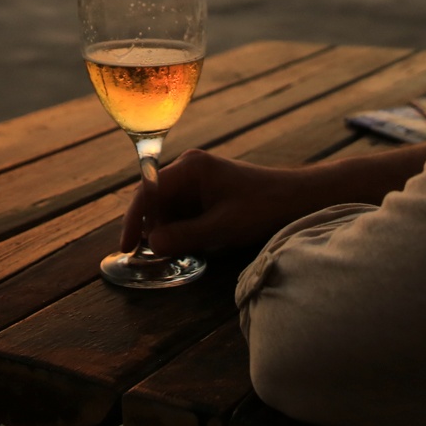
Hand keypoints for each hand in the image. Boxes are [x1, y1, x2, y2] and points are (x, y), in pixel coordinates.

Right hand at [121, 149, 312, 256]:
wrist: (298, 199)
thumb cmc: (263, 207)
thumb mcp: (222, 227)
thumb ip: (184, 236)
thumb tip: (151, 245)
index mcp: (189, 168)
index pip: (148, 192)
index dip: (133, 220)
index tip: (127, 247)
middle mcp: (189, 169)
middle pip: (156, 201)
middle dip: (153, 228)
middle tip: (155, 257)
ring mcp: (198, 180)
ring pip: (169, 209)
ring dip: (169, 231)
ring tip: (175, 253)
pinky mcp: (208, 192)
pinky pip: (184, 211)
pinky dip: (182, 229)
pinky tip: (191, 245)